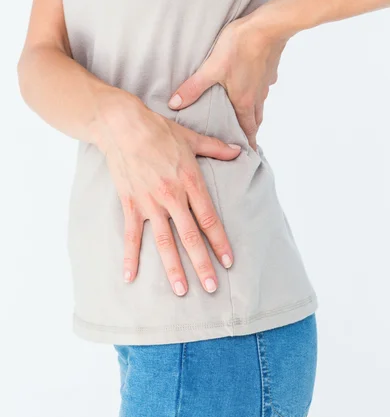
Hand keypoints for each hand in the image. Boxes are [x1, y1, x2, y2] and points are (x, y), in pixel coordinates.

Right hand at [95, 89, 240, 295]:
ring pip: (163, 241)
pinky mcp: (130, 204)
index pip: (209, 218)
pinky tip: (130, 278)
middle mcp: (172, 197)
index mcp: (190, 182)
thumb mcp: (192, 138)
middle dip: (202, 263)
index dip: (219, 241)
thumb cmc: (159, 130)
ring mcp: (149, 203)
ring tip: (181, 290)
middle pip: (189, 236)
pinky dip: (130, 257)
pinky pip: (130, 235)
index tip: (228, 261)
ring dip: (172, 267)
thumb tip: (239, 151)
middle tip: (211, 287)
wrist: (123, 126)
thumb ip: (217, 148)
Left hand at [168, 15, 287, 149]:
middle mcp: (257, 96)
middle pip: (255, 120)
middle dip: (250, 131)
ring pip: (260, 104)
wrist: (267, 26)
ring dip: (254, 112)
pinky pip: (263, 86)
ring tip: (246, 116)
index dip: (248, 143)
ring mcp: (265, 83)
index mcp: (244, 101)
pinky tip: (252, 84)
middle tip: (245, 140)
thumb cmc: (239, 47)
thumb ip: (193, 88)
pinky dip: (258, 92)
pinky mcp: (269, 69)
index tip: (249, 155)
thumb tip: (175, 104)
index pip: (247, 129)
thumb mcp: (211, 69)